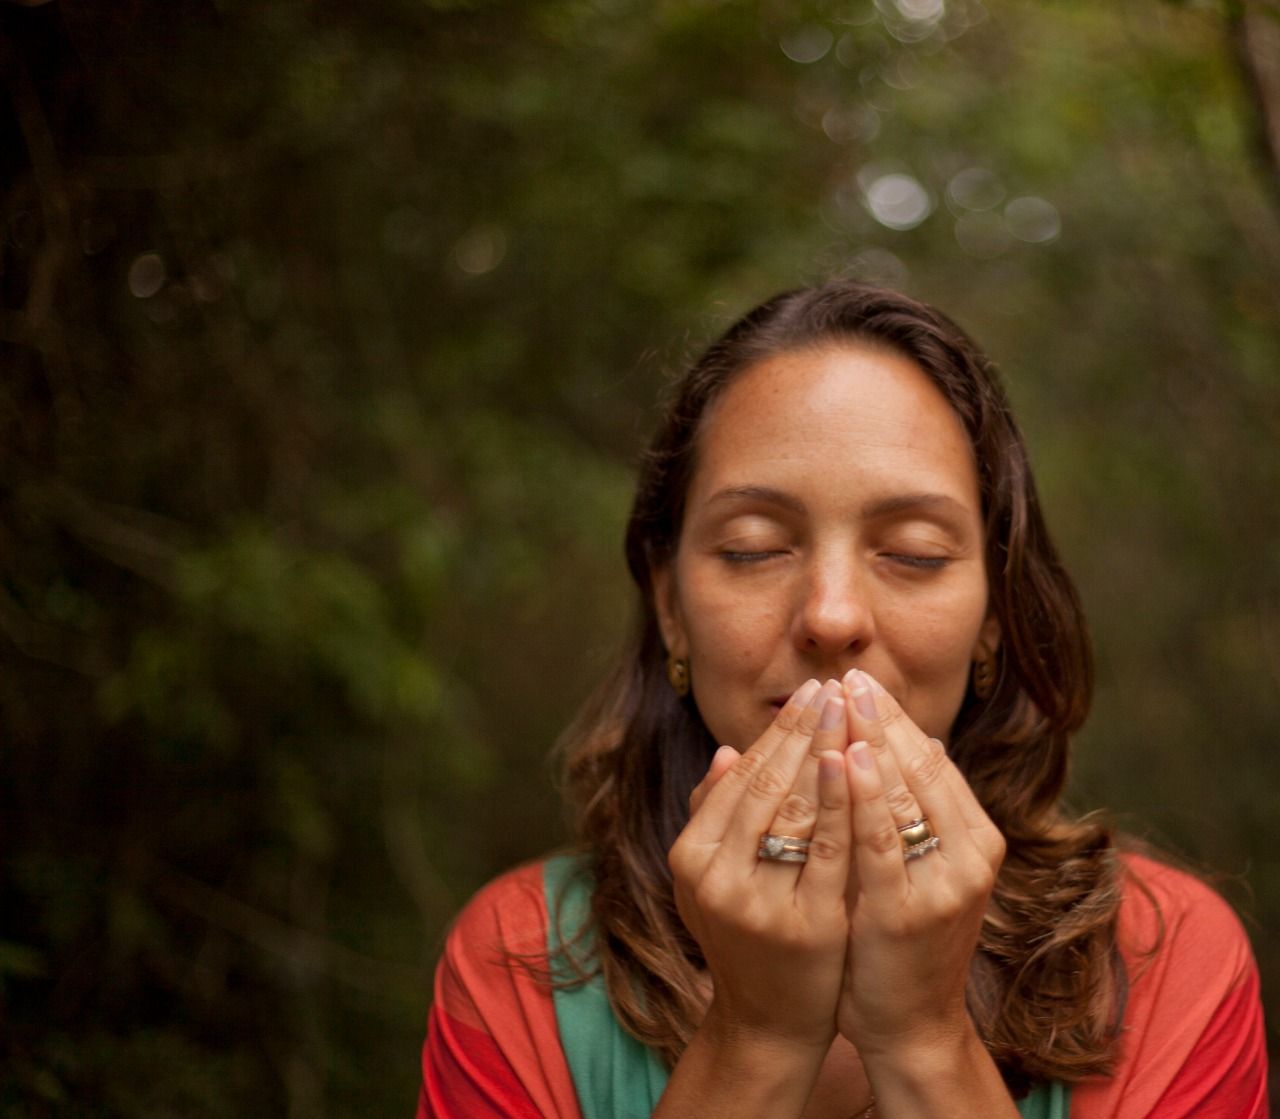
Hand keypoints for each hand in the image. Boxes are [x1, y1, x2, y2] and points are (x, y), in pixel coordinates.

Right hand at [669, 678, 853, 1053]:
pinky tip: (856, 764)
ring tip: (851, 710)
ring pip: (797, 808)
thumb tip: (727, 752)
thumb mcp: (713, 875)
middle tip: (834, 685)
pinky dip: (841, 802)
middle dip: (804, 728)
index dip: (778, 730)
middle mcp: (714, 876)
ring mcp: (757, 902)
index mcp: (690, 856)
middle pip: (767, 783)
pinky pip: (827, 849)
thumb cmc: (745, 936)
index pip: (741, 775)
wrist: (770, 1021)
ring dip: (825, 751)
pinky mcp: (804, 924)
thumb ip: (715, 815)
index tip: (809, 692)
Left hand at [836, 669, 1005, 1062]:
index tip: (858, 677)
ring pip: (904, 794)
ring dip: (869, 740)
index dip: (894, 716)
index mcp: (974, 836)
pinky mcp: (908, 910)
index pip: (931, 759)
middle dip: (881, 716)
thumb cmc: (900, 936)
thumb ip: (911, 808)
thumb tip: (910, 739)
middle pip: (921, 767)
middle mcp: (971, 854)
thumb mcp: (914, 863)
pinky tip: (843, 757)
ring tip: (842, 696)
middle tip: (846, 672)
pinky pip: (881, 841)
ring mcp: (945, 883)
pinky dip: (863, 795)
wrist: (908, 1023)